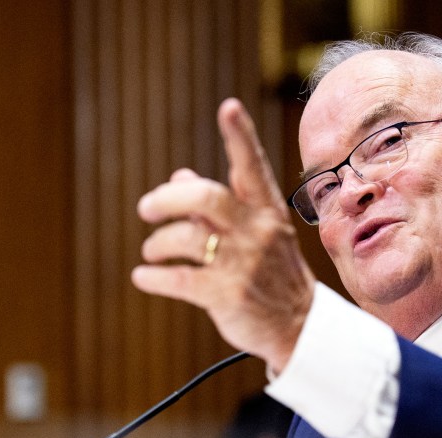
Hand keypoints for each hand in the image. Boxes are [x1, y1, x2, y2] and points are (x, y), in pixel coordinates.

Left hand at [132, 98, 315, 372]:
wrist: (298, 325)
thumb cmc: (271, 272)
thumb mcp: (256, 233)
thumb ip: (219, 204)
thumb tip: (179, 175)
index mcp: (266, 210)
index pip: (253, 167)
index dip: (240, 136)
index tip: (229, 107)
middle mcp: (258, 232)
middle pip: (207, 199)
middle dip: (167, 199)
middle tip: (146, 208)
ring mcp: (245, 264)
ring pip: (188, 240)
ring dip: (158, 244)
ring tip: (151, 251)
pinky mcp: (228, 296)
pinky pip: (179, 279)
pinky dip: (153, 277)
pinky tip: (143, 277)